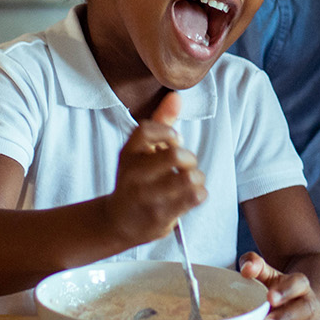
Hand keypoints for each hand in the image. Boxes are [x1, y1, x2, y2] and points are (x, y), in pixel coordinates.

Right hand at [103, 92, 206, 248]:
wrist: (119, 223)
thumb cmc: (136, 181)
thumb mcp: (141, 152)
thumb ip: (161, 123)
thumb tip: (176, 96)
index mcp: (128, 154)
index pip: (146, 130)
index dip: (168, 132)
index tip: (174, 141)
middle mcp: (134, 175)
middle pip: (176, 155)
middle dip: (190, 158)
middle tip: (186, 165)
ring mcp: (147, 197)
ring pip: (190, 178)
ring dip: (197, 177)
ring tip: (190, 181)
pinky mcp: (160, 216)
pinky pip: (195, 196)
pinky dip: (200, 193)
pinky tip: (191, 195)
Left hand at [239, 252, 319, 319]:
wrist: (316, 311)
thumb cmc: (285, 296)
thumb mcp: (272, 278)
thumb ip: (257, 267)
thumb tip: (245, 267)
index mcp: (302, 287)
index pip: (299, 284)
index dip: (286, 290)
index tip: (270, 297)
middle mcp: (313, 307)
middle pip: (304, 311)